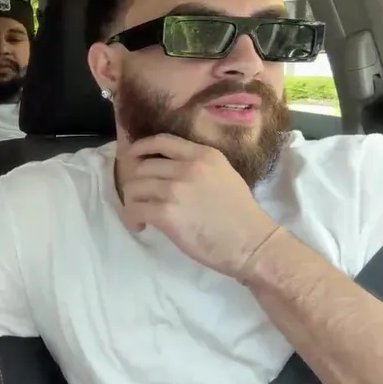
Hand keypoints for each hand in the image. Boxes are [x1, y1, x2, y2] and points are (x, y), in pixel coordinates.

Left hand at [120, 134, 279, 279]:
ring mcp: (175, 190)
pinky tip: (140, 225)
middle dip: (138, 183)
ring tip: (142, 214)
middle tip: (142, 198)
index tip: (132, 157)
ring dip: (133, 202)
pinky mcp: (166, 213)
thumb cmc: (240, 213)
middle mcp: (187, 168)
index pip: (162, 141)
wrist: (251, 243)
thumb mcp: (224, 174)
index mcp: (203, 155)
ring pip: (133, 188)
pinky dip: (131, 218)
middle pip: (143, 167)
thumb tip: (167, 165)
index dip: (141, 147)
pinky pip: (133, 209)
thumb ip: (198, 165)